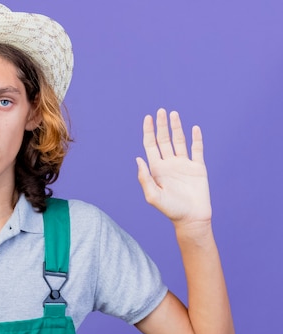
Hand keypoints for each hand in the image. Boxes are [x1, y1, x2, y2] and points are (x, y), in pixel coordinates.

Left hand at [136, 108, 210, 227]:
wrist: (191, 219)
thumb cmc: (170, 210)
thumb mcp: (153, 196)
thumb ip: (145, 178)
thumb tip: (138, 158)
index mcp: (157, 169)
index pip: (150, 145)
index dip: (148, 131)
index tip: (147, 118)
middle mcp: (169, 164)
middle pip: (164, 140)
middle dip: (161, 125)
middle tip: (160, 111)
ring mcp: (184, 165)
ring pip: (179, 141)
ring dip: (176, 128)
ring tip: (174, 114)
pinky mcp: (198, 168)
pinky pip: (197, 150)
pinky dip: (196, 139)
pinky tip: (194, 128)